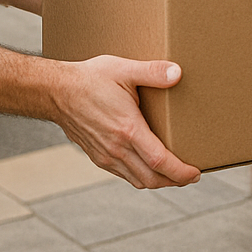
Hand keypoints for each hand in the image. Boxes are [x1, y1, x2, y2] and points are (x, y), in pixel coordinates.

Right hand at [50, 56, 201, 188]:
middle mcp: (117, 148)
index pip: (160, 162)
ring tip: (173, 174)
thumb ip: (153, 72)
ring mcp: (105, 155)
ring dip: (158, 182)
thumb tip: (178, 72)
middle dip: (175, 181)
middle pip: (152, 179)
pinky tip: (147, 166)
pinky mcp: (97, 156)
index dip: (181, 172)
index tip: (196, 173)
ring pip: (138, 181)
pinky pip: (124, 175)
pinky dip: (140, 176)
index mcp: (128, 130)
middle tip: (191, 176)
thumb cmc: (90, 78)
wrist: (55, 91)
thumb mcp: (123, 69)